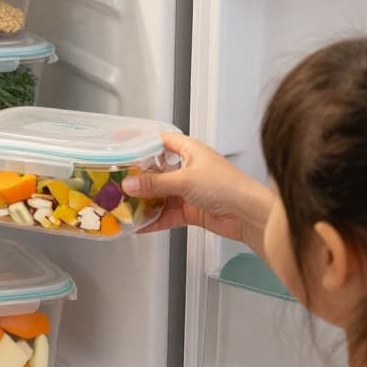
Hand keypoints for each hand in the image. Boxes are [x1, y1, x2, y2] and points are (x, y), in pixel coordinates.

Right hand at [125, 133, 271, 243]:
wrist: (249, 214)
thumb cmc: (228, 186)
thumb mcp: (185, 180)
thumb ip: (155, 184)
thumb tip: (130, 184)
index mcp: (190, 150)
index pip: (160, 141)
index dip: (142, 142)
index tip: (122, 146)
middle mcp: (189, 168)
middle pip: (157, 171)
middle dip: (139, 179)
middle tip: (118, 183)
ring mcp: (190, 190)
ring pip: (160, 195)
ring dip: (145, 202)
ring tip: (125, 207)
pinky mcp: (192, 210)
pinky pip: (167, 214)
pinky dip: (155, 219)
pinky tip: (141, 225)